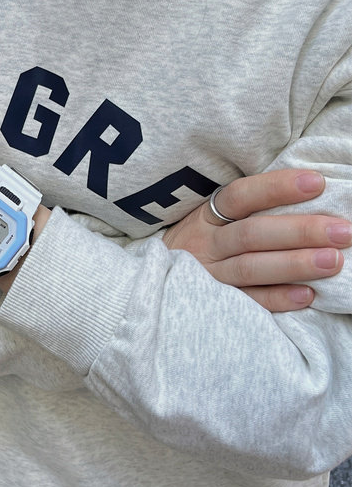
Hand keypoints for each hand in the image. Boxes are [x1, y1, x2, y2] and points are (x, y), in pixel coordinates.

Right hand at [162, 169, 349, 310]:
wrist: (153, 282)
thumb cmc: (199, 244)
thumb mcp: (208, 219)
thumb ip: (246, 209)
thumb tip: (309, 192)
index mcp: (204, 216)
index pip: (239, 196)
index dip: (276, 188)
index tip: (317, 183)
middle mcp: (204, 244)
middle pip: (251, 234)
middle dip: (299, 231)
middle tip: (343, 231)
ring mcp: (207, 275)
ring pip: (250, 268)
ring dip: (294, 264)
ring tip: (333, 261)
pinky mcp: (212, 303)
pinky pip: (246, 302)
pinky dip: (276, 298)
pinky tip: (306, 295)